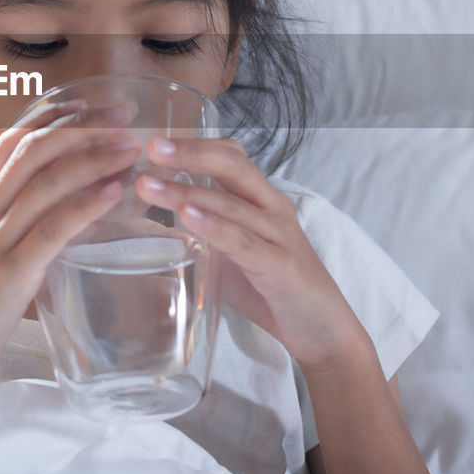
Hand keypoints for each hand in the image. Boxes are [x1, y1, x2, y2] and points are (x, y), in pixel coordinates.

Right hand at [0, 99, 138, 398]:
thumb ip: (23, 229)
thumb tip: (70, 212)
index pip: (13, 143)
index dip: (52, 117)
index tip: (91, 103)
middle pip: (33, 152)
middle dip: (82, 128)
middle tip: (124, 118)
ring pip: (44, 184)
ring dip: (92, 160)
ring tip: (130, 149)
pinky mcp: (8, 276)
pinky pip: (50, 231)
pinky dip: (85, 206)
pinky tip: (114, 193)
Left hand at [134, 136, 366, 371]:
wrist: (323, 330)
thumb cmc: (272, 290)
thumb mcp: (230, 255)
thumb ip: (199, 237)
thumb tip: (151, 228)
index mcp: (261, 200)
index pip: (231, 157)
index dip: (194, 145)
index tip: (155, 142)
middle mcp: (272, 209)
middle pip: (232, 167)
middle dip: (190, 154)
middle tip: (152, 148)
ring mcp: (279, 235)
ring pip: (230, 203)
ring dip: (186, 192)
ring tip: (149, 186)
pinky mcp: (280, 266)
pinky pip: (243, 241)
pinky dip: (214, 227)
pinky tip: (187, 217)